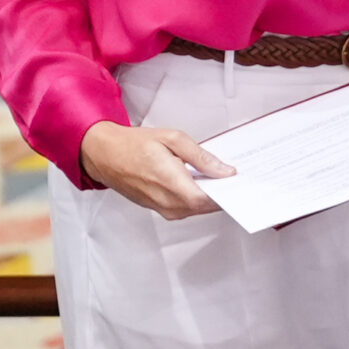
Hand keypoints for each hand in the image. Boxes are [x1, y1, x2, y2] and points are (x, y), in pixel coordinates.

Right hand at [80, 120, 232, 218]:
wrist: (106, 156)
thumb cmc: (134, 145)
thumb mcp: (172, 138)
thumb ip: (201, 156)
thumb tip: (224, 171)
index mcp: (172, 183)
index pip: (209, 200)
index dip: (228, 194)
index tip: (242, 184)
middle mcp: (168, 203)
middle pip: (206, 206)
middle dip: (223, 194)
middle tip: (237, 178)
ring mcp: (164, 209)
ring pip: (198, 209)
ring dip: (210, 196)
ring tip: (221, 178)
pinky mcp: (161, 210)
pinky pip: (186, 208)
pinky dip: (197, 198)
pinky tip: (202, 182)